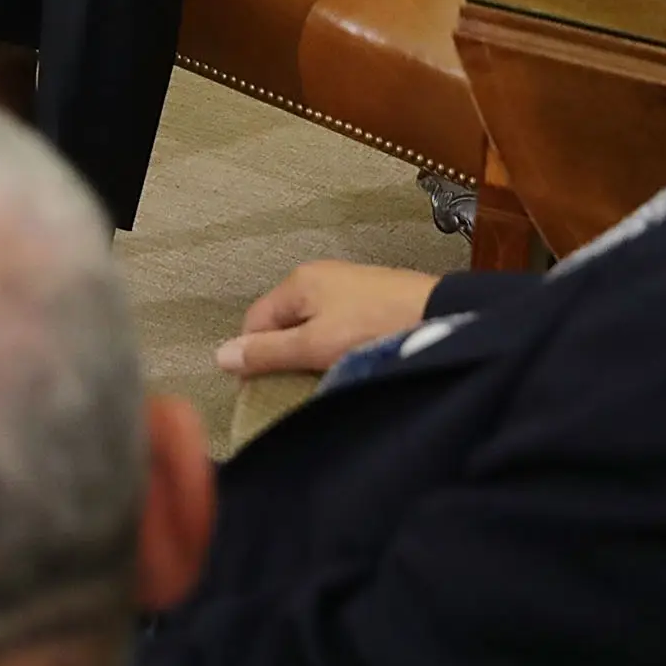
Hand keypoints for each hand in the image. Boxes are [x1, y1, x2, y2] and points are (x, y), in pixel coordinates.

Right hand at [215, 261, 440, 378]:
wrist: (446, 316)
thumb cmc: (374, 328)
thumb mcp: (314, 346)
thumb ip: (268, 352)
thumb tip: (220, 356)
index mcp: (298, 281)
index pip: (255, 320)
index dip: (253, 354)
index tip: (262, 389)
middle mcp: (322, 276)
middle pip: (286, 321)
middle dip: (286, 354)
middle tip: (296, 387)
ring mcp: (352, 285)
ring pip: (315, 324)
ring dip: (314, 352)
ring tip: (327, 379)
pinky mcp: (379, 298)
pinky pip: (342, 325)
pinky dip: (339, 346)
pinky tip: (354, 363)